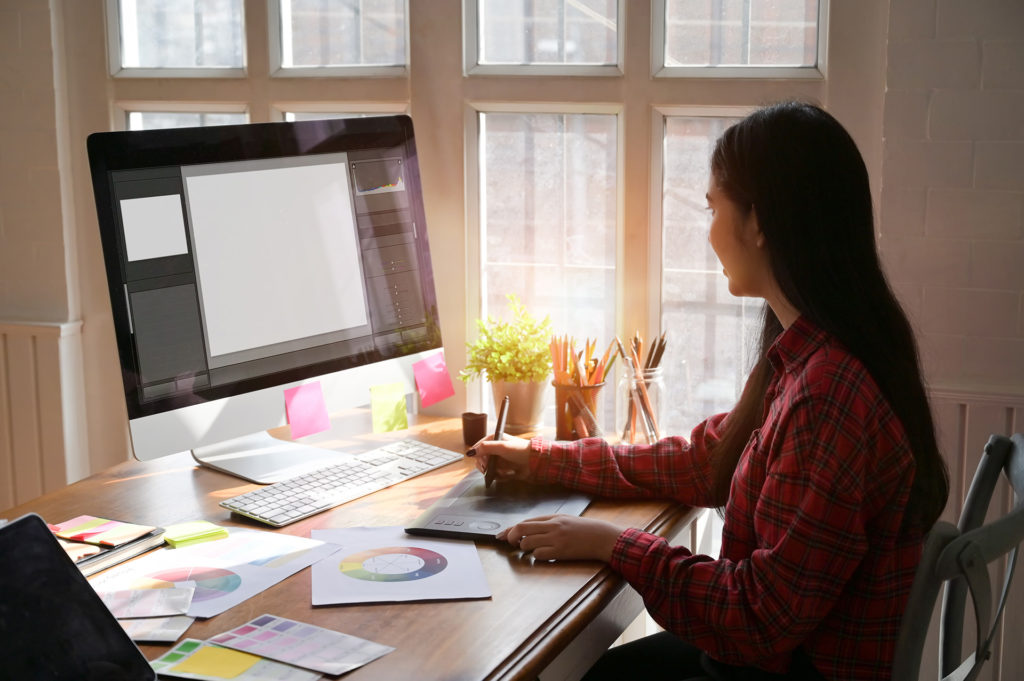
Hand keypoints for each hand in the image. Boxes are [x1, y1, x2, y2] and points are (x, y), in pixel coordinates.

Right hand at [468, 434, 531, 482]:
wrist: (534, 462)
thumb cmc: (520, 450)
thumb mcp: (502, 447)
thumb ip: (486, 448)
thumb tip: (470, 452)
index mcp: (493, 440)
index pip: (478, 448)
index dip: (479, 456)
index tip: (484, 463)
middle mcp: (494, 449)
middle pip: (481, 460)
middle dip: (487, 467)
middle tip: (494, 470)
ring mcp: (498, 460)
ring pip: (488, 469)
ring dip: (495, 472)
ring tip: (506, 472)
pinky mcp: (502, 469)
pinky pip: (495, 475)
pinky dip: (501, 477)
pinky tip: (509, 474)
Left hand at [498, 514, 623, 561]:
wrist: (602, 537)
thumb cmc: (584, 530)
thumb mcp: (566, 520)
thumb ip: (548, 523)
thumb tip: (528, 530)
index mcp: (553, 518)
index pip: (525, 522)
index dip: (510, 529)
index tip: (501, 535)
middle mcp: (552, 527)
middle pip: (522, 529)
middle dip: (511, 537)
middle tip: (511, 543)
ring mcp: (556, 539)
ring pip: (527, 543)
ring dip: (524, 548)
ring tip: (529, 549)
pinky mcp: (560, 552)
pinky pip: (539, 554)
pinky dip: (536, 556)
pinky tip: (542, 555)